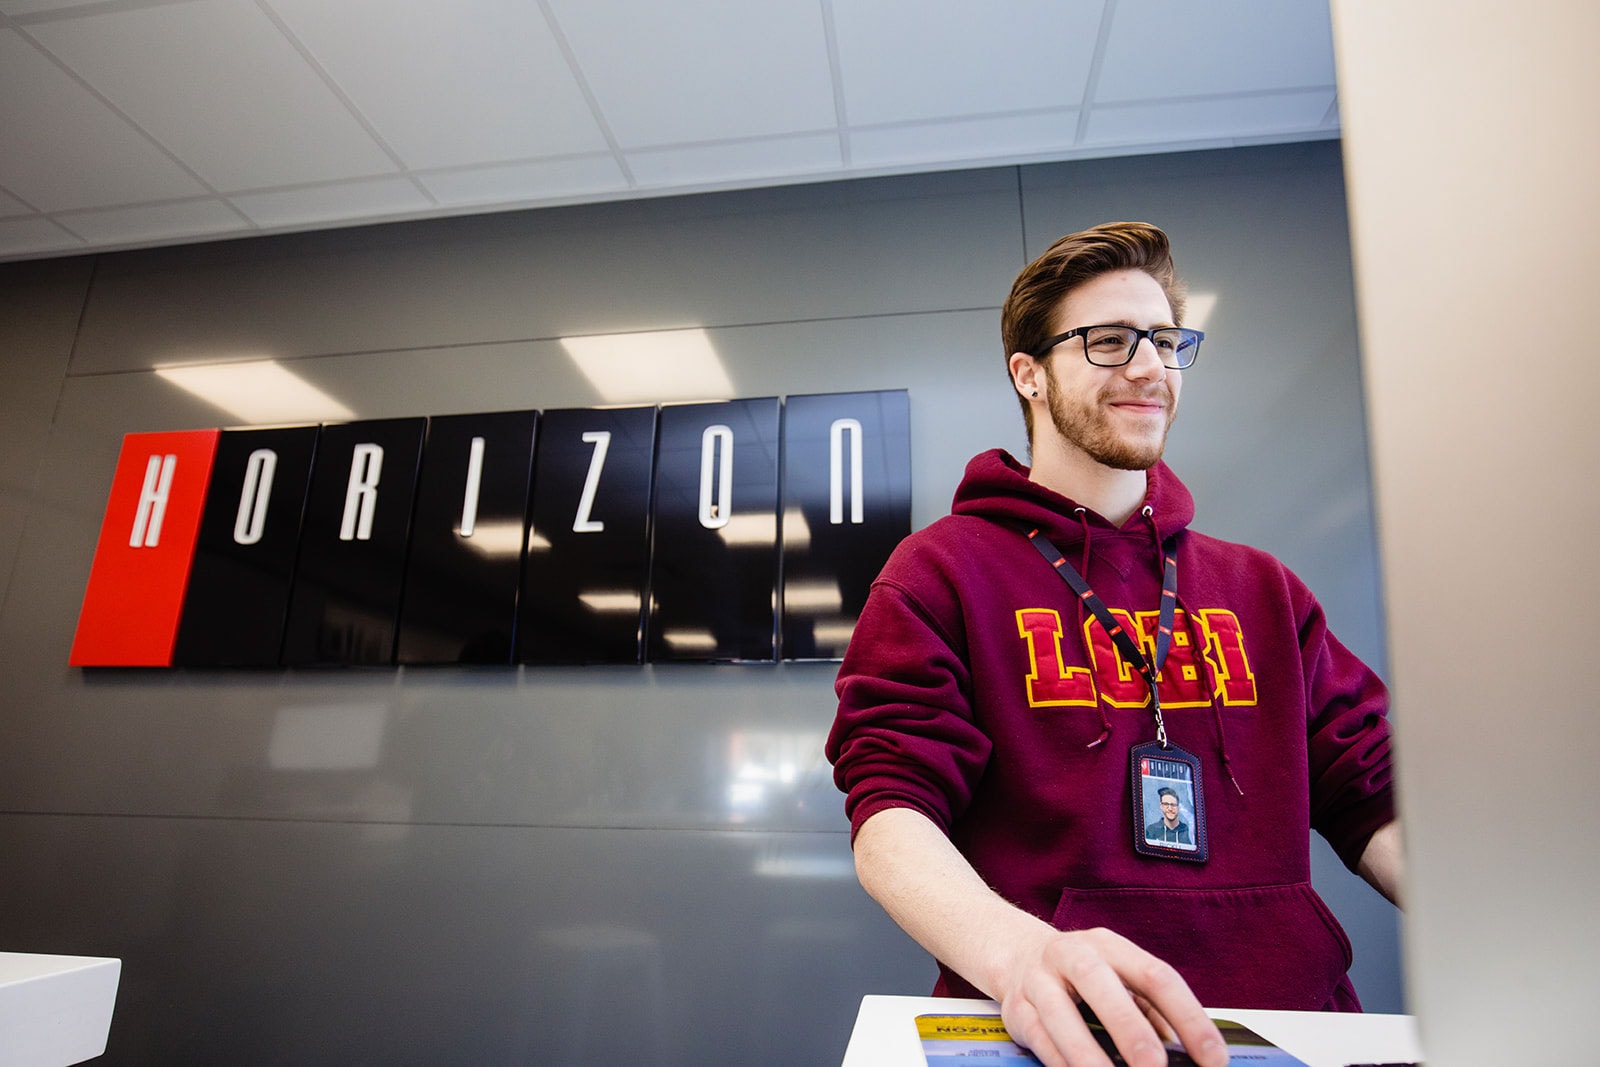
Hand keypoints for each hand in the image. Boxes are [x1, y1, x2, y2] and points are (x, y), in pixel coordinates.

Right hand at [991, 926, 1227, 1066]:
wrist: (1016, 955)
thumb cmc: (1081, 973)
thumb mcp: (1120, 979)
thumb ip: (1151, 1011)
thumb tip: (1185, 1052)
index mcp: (1110, 946)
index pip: (1156, 976)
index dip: (1189, 1017)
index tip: (1213, 1058)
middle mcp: (1072, 955)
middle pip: (1100, 984)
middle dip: (1130, 1030)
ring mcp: (1039, 980)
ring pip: (1061, 1015)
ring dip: (1088, 1054)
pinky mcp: (1017, 1009)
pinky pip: (1040, 1039)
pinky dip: (1062, 1063)